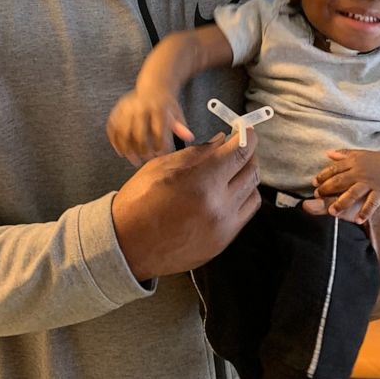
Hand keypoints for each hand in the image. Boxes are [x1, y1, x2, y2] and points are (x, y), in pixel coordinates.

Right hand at [107, 88, 193, 164]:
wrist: (154, 85)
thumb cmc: (166, 103)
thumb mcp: (176, 112)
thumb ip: (180, 126)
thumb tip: (189, 137)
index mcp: (158, 107)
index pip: (158, 131)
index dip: (159, 146)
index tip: (161, 155)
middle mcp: (141, 106)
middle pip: (139, 133)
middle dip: (142, 150)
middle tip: (146, 160)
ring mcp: (127, 107)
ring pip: (123, 132)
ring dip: (127, 149)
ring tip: (133, 160)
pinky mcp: (117, 109)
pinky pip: (112, 127)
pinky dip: (114, 141)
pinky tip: (120, 152)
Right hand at [111, 131, 260, 280]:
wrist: (127, 246)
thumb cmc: (138, 205)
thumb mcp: (162, 167)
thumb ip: (197, 153)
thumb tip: (221, 141)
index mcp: (201, 183)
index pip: (240, 153)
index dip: (247, 137)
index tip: (246, 132)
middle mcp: (218, 206)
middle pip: (251, 171)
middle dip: (247, 155)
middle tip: (237, 149)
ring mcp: (223, 227)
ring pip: (252, 193)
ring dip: (246, 177)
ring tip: (231, 172)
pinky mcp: (222, 242)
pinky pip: (245, 214)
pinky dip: (241, 199)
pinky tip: (227, 193)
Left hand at [302, 191, 379, 316]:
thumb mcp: (367, 213)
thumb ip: (337, 212)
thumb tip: (306, 207)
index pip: (347, 302)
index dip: (327, 294)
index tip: (312, 286)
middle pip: (354, 310)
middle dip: (336, 298)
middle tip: (316, 285)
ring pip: (364, 310)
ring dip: (349, 298)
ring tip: (329, 284)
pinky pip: (374, 306)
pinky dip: (361, 297)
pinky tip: (348, 283)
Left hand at [309, 149, 379, 222]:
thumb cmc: (375, 160)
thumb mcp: (358, 154)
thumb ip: (343, 155)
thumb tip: (327, 153)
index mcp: (353, 163)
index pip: (334, 169)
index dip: (323, 176)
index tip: (314, 183)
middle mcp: (359, 172)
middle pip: (340, 181)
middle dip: (327, 189)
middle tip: (317, 196)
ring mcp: (370, 183)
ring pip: (353, 193)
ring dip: (342, 202)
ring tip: (332, 212)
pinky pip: (372, 203)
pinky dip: (365, 211)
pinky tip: (358, 220)